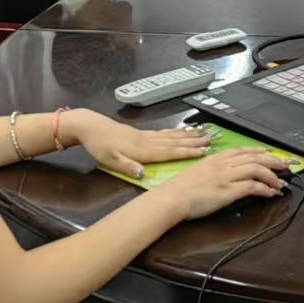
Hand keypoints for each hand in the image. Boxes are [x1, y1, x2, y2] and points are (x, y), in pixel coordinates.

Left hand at [70, 110, 212, 179]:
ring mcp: (147, 135)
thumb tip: (143, 174)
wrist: (91, 127)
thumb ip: (127, 167)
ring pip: (172, 135)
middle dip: (194, 141)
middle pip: (176, 141)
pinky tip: (182, 131)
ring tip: (203, 133)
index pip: (170, 152)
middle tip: (211, 140)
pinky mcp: (143, 133)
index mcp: (143, 150)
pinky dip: (176, 131)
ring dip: (189, 135)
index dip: (188, 152)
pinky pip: (165, 132)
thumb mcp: (109, 160)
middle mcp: (148, 141)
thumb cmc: (100, 147)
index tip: (204, 152)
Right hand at [158, 147, 292, 220]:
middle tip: (285, 165)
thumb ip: (214, 169)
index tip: (270, 153)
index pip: (244, 150)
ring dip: (272, 176)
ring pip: (257, 169)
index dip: (260, 151)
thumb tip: (225, 174)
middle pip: (255, 157)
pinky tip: (270, 193)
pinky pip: (252, 186)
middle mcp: (224, 164)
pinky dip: (264, 189)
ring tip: (280, 182)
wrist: (172, 198)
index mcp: (216, 158)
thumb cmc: (180, 188)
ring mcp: (227, 177)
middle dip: (273, 160)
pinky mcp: (228, 191)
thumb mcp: (199, 171)